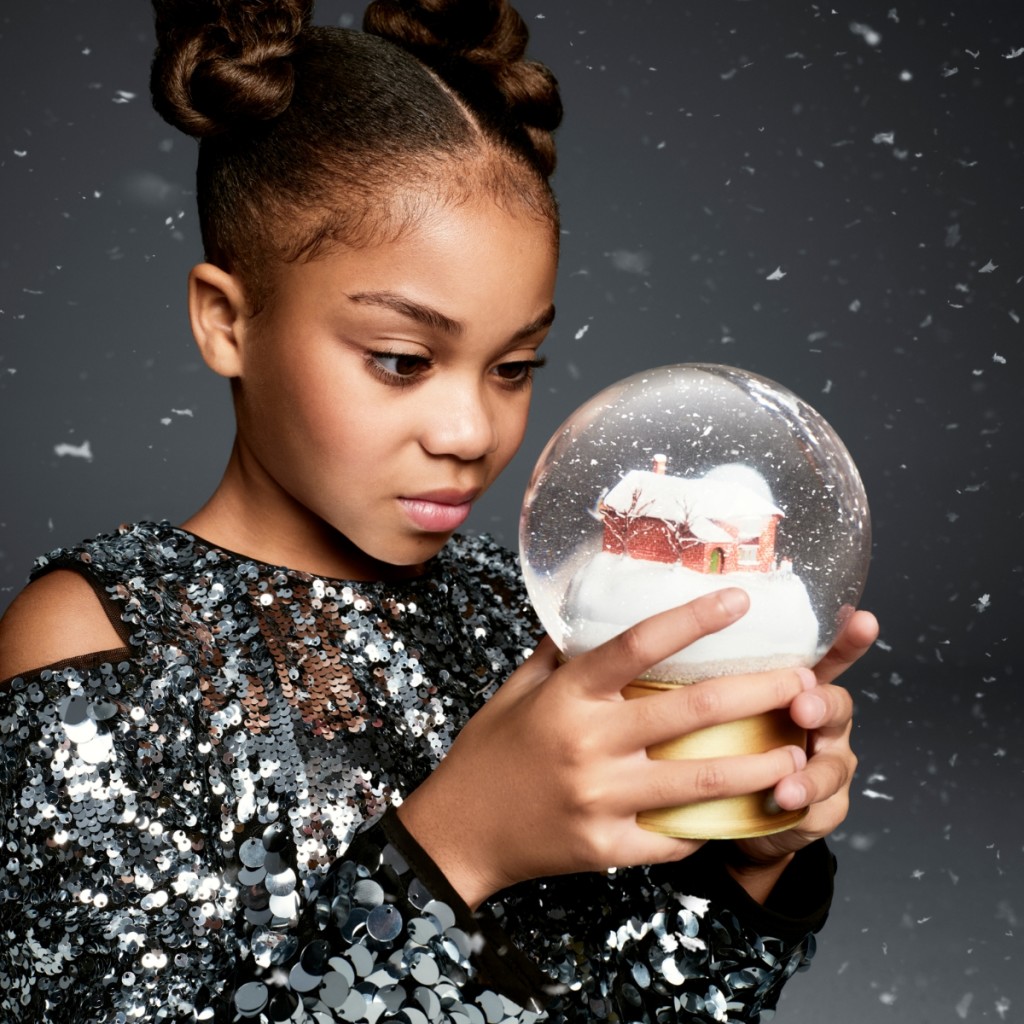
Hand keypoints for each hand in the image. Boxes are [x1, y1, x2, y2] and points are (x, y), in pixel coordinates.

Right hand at [398, 588, 818, 908]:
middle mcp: (589, 743)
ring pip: (700, 780)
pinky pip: (673, 836)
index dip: (694, 619)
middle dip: (759, 694)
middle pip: (692, 711)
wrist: (459, 833)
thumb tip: (595, 612)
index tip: (739, 601)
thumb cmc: (488, 753)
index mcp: (568, 696)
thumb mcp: (517, 690)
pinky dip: (708, 824)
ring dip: (758, 766)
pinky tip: (739, 814)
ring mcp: (600, 798)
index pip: (638, 644)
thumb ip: (559, 652)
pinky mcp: (606, 846)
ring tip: (798, 754)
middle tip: (804, 683)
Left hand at [727, 609, 879, 890]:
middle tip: (803, 706)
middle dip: (822, 704)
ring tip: (788, 785)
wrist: (735, 813)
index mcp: (797, 689)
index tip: (862, 619)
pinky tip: (785, 805)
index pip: (826, 658)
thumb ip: (711, 675)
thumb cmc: (725, 743)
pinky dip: (804, 807)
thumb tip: (670, 631)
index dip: (846, 640)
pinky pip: (823, 807)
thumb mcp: (717, 703)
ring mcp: (827, 764)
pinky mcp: (825, 807)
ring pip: (833, 764)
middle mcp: (820, 722)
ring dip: (812, 773)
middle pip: (835, 706)